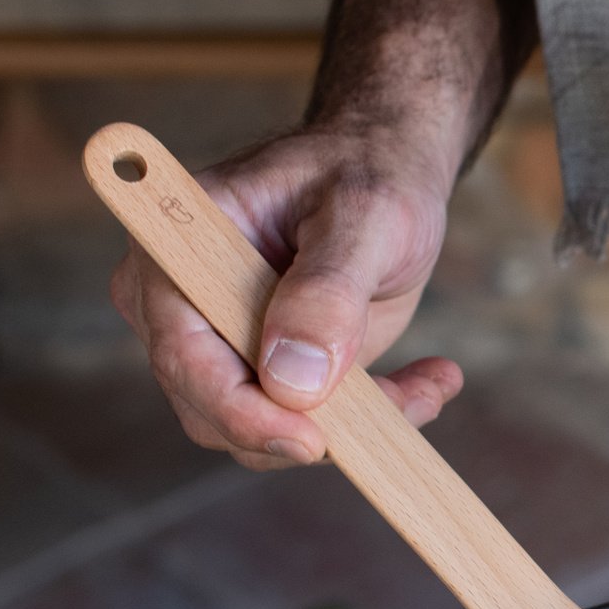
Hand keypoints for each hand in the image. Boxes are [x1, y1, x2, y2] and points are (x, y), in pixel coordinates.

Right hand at [107, 125, 463, 470]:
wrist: (386, 167)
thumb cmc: (366, 171)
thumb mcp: (362, 215)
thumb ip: (328, 291)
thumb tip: (291, 379)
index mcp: (175, 252)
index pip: (183, 356)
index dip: (240, 411)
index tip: (311, 440)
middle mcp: (180, 308)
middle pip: (216, 411)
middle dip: (312, 427)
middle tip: (411, 400)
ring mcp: (220, 344)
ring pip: (265, 432)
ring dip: (357, 425)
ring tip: (432, 380)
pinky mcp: (268, 370)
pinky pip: (307, 423)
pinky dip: (376, 417)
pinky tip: (432, 380)